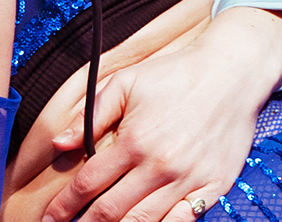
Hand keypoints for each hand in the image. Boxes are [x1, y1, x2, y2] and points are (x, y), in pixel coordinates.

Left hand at [40, 8, 281, 221]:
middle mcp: (159, 167)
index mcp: (134, 141)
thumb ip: (91, 115)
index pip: (88, 183)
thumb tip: (59, 143)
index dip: (65, 205)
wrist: (232, 74)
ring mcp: (188, 180)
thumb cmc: (175, 75)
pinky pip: (184, 221)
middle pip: (112, 210)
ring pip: (145, 221)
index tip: (49, 217)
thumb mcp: (125, 83)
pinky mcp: (213, 187)